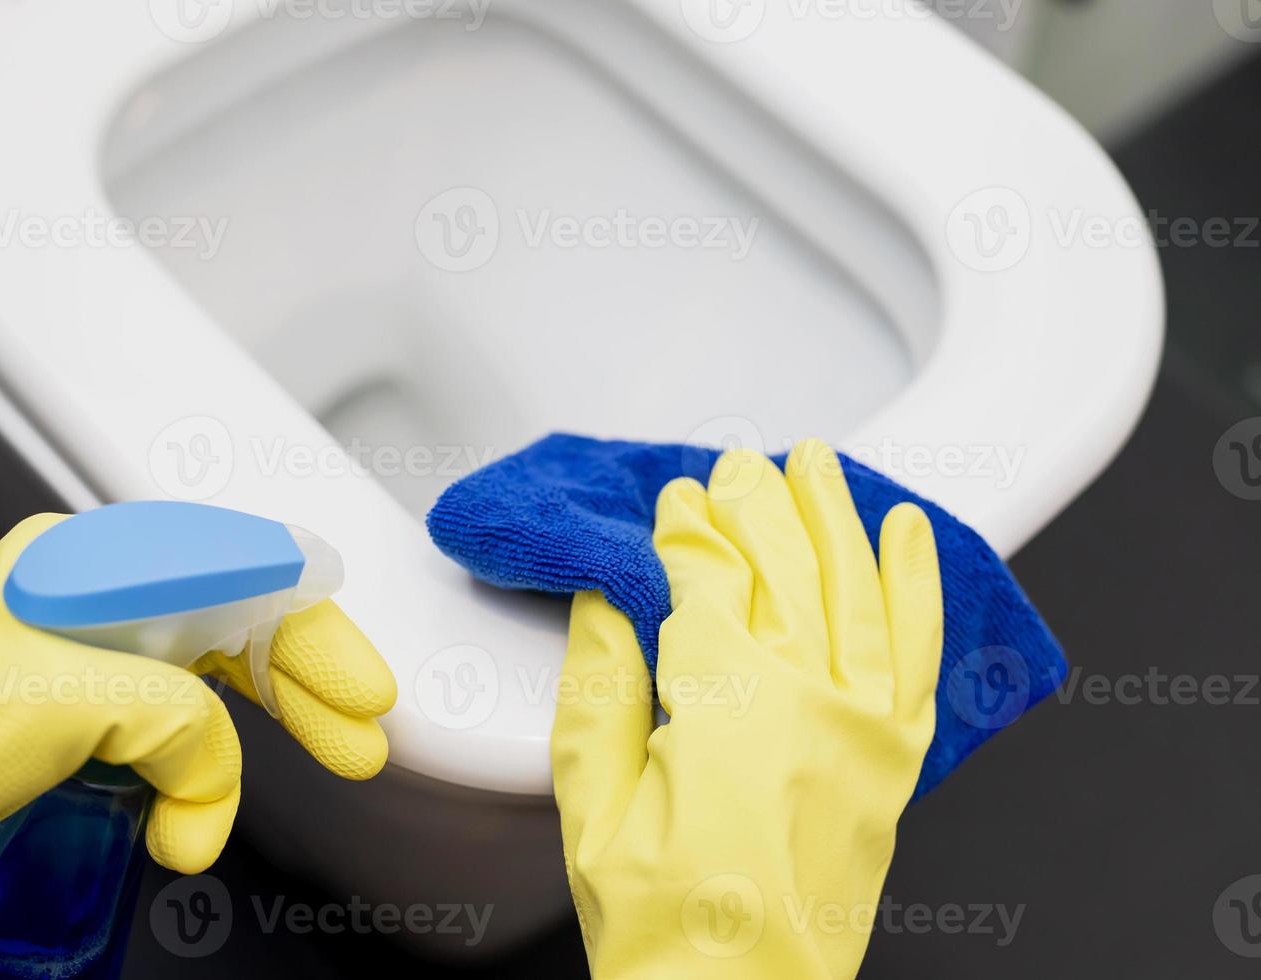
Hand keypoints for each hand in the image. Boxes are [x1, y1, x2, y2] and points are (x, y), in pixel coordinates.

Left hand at [0, 513, 393, 977]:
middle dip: (300, 688)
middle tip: (358, 738)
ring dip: (244, 752)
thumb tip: (212, 773)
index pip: (229, 575)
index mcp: (82, 562)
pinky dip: (190, 786)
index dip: (308, 631)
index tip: (360, 686)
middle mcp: (81, 607)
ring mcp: (70, 671)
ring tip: (297, 789)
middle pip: (224, 632)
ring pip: (197, 693)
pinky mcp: (60, 733)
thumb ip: (181, 723)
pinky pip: (157, 745)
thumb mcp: (77, 699)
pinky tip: (197, 822)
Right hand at [551, 441, 941, 978]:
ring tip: (817, 463)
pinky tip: (908, 533)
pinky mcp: (895, 758)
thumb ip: (598, 683)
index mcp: (725, 706)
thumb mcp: (591, 801)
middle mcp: (809, 700)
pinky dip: (918, 584)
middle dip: (756, 503)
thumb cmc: (659, 917)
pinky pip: (921, 649)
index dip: (687, 531)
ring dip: (835, 515)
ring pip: (855, 587)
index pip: (706, 580)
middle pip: (784, 566)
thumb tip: (605, 594)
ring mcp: (864, 727)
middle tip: (736, 464)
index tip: (673, 500)